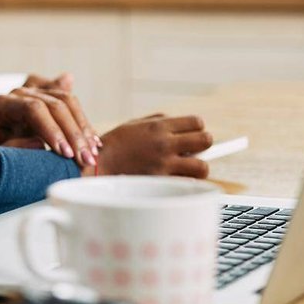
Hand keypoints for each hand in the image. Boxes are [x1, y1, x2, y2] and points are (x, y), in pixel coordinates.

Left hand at [0, 73, 101, 165]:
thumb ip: (12, 148)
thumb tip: (39, 142)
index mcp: (2, 105)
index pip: (33, 109)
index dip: (53, 130)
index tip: (66, 154)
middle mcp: (20, 94)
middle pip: (55, 104)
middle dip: (73, 134)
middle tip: (86, 160)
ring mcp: (36, 93)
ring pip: (68, 101)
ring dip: (83, 129)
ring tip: (92, 154)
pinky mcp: (49, 98)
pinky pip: (72, 105)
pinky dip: (84, 124)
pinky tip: (94, 142)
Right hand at [91, 114, 212, 177]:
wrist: (98, 167)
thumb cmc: (114, 145)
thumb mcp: (134, 125)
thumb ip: (158, 121)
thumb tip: (178, 123)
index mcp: (159, 126)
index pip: (197, 122)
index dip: (197, 128)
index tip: (190, 134)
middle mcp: (165, 143)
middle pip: (206, 141)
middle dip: (203, 145)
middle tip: (193, 150)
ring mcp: (165, 164)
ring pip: (202, 166)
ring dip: (197, 167)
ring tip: (186, 168)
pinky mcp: (162, 182)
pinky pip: (187, 183)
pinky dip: (185, 182)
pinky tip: (174, 179)